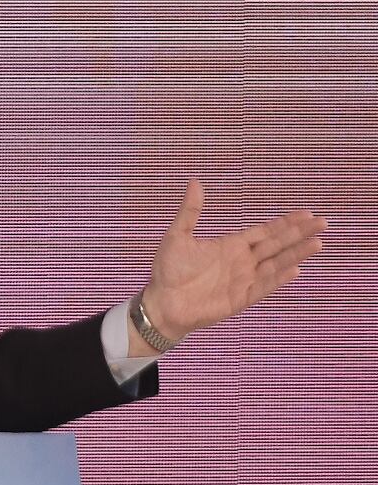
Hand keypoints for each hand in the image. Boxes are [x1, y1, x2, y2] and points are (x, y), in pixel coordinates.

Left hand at [140, 180, 324, 341]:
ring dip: (296, 254)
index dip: (285, 223)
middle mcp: (243, 261)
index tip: (306, 214)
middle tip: (322, 222)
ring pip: (276, 264)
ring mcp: (244, 280)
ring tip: (317, 243)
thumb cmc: (169, 270)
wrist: (162, 302)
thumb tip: (195, 181)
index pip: (265, 232)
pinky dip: (278, 278)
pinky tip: (294, 269)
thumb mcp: (177, 236)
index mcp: (231, 246)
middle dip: (299, 233)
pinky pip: (264, 287)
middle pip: (277, 244)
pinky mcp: (241, 298)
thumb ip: (191, 211)